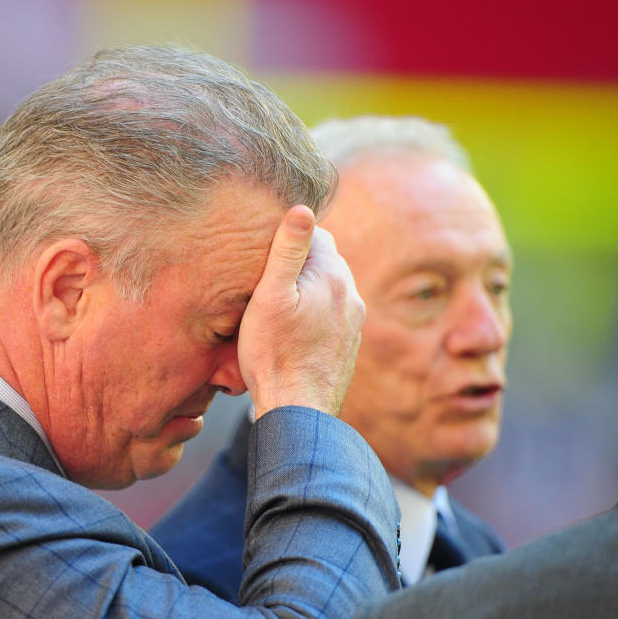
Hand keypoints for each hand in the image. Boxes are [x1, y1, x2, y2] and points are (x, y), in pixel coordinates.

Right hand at [238, 205, 364, 417]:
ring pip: (328, 290)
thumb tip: (302, 209)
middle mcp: (351, 296)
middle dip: (300, 264)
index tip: (264, 253)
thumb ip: (287, 250)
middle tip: (267, 277)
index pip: (316, 235)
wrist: (298, 410)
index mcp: (333, 276)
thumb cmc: (274, 354)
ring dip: (308, 291)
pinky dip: (314, 315)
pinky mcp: (348, 346)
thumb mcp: (269, 297)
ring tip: (278, 305)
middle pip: (324, 262)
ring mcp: (353, 323)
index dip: (288, 239)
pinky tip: (292, 331)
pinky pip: (331, 317)